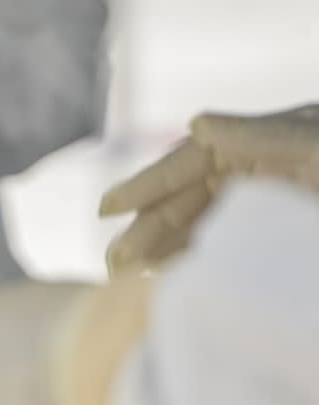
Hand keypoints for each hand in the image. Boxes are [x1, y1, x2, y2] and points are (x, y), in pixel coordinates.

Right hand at [101, 104, 318, 274]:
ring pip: (201, 225)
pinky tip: (171, 279)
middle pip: (188, 197)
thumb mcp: (317, 147)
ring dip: (164, 248)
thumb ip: (263, 135)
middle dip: (147, 227)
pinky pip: (226, 248)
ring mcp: (271, 205)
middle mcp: (262, 170)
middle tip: (114, 262)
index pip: (192, 160)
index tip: (107, 208)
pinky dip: (195, 262)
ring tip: (130, 276)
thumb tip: (196, 125)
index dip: (148, 184)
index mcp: (268, 141)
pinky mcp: (277, 237)